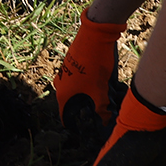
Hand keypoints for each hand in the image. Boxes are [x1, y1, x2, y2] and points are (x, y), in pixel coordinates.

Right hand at [53, 9, 127, 150]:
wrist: (94, 35)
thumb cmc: (94, 63)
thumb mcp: (100, 90)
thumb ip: (101, 108)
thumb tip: (105, 121)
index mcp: (63, 94)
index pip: (66, 117)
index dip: (77, 125)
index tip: (88, 129)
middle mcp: (60, 84)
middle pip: (73, 104)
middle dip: (87, 110)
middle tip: (102, 113)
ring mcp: (65, 73)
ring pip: (78, 92)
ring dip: (89, 96)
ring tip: (105, 98)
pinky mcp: (72, 64)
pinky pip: (80, 81)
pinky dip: (89, 85)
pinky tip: (103, 84)